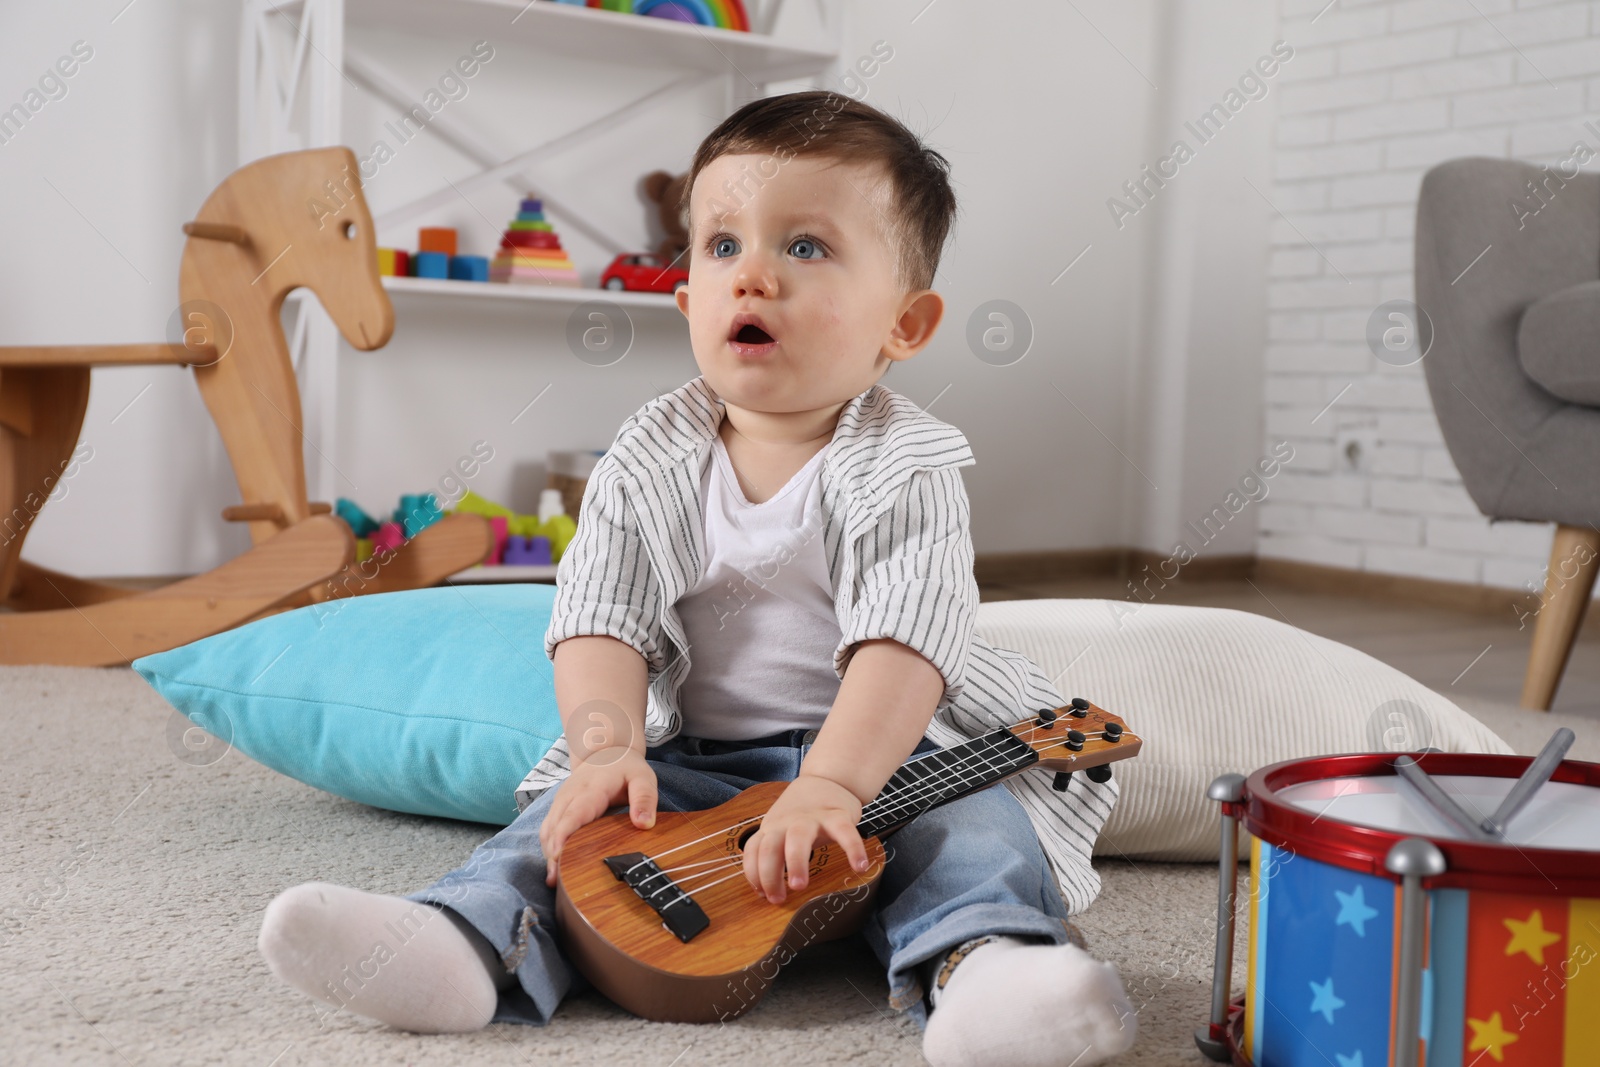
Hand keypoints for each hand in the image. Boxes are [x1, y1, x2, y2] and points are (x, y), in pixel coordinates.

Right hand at [539, 747, 656, 887]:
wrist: (605, 750)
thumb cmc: (625, 767)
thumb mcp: (643, 777)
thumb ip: (644, 799)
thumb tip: (644, 824)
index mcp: (590, 790)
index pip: (572, 814)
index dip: (563, 836)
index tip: (557, 856)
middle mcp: (569, 796)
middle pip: (554, 826)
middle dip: (552, 853)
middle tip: (556, 881)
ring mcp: (561, 802)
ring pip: (547, 830)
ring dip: (548, 854)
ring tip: (554, 881)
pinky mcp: (558, 809)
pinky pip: (548, 830)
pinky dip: (549, 847)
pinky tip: (555, 867)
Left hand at [742, 773, 869, 903]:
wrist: (828, 779)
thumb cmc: (802, 813)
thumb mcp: (781, 827)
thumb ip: (773, 852)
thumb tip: (765, 891)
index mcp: (772, 828)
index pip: (754, 851)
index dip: (754, 874)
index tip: (762, 894)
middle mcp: (787, 822)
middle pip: (770, 846)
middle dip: (770, 874)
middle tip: (778, 899)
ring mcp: (812, 817)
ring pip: (798, 838)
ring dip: (796, 863)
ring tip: (800, 887)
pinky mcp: (837, 814)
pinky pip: (845, 832)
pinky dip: (853, 850)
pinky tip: (860, 867)